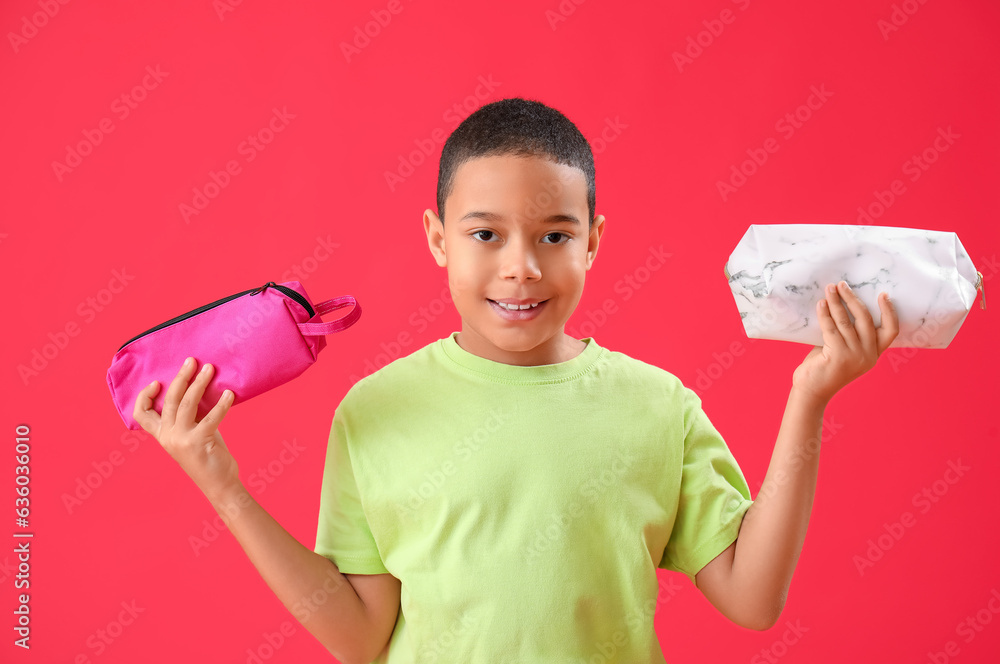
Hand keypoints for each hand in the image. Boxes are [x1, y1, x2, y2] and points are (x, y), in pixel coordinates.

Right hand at [133, 357, 240, 500]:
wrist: (219, 484)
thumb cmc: (207, 456)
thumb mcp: (192, 434)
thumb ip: (189, 416)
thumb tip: (199, 387)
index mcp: (162, 435)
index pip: (141, 414)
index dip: (145, 396)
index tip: (158, 381)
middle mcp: (167, 436)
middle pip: (170, 400)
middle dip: (181, 377)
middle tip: (192, 361)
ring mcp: (181, 439)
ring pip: (187, 403)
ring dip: (199, 383)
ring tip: (210, 369)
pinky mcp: (198, 442)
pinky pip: (211, 417)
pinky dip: (222, 403)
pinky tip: (229, 394)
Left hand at [791, 281, 898, 404]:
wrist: (811, 392)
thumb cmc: (823, 369)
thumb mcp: (841, 350)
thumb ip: (845, 333)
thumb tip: (838, 305)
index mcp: (873, 355)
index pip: (891, 331)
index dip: (889, 312)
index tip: (884, 295)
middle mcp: (867, 356)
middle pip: (866, 320)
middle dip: (853, 299)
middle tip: (842, 285)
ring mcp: (854, 356)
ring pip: (846, 322)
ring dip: (837, 302)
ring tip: (830, 289)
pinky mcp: (837, 356)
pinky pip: (831, 328)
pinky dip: (825, 314)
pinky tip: (821, 304)